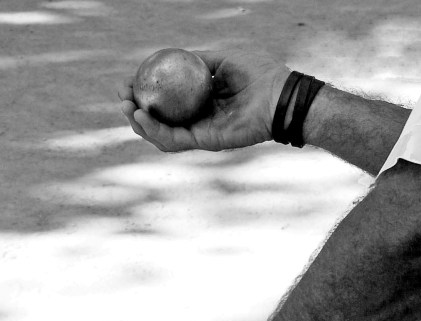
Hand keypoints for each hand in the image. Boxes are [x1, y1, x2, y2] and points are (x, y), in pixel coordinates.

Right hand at [118, 49, 289, 152]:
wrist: (277, 95)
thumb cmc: (258, 75)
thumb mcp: (223, 59)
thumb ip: (199, 60)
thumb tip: (173, 56)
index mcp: (201, 101)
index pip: (165, 100)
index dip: (143, 93)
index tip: (127, 82)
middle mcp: (198, 119)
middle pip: (159, 120)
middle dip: (134, 110)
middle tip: (121, 98)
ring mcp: (201, 132)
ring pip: (162, 135)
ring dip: (140, 124)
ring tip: (127, 108)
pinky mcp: (206, 142)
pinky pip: (175, 139)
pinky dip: (156, 130)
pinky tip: (142, 117)